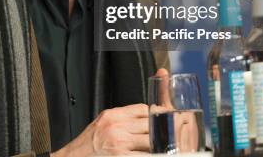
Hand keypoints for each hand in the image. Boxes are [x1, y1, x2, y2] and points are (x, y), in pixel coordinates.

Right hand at [52, 68, 168, 155]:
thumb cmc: (87, 145)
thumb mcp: (102, 123)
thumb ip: (121, 119)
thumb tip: (143, 118)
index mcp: (112, 115)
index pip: (142, 108)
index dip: (155, 114)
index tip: (163, 120)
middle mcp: (116, 127)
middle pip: (150, 123)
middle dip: (163, 129)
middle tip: (175, 133)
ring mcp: (119, 143)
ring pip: (151, 140)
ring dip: (161, 144)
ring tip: (169, 147)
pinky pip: (145, 155)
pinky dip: (154, 155)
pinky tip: (159, 154)